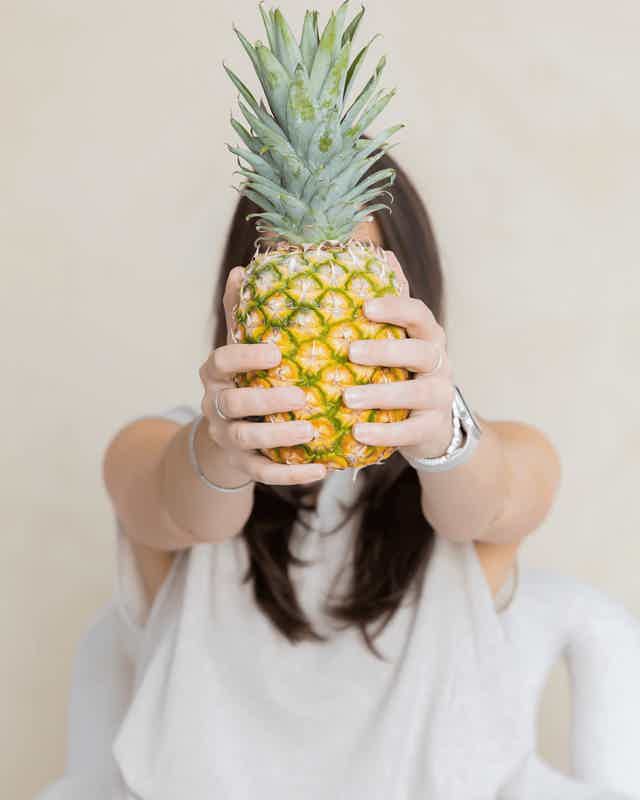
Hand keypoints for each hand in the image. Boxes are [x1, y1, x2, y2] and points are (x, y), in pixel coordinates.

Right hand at [198, 267, 326, 485]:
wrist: (225, 438)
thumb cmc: (243, 381)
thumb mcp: (239, 348)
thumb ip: (240, 314)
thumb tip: (241, 268)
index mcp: (217, 374)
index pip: (221, 361)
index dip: (245, 357)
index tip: (276, 352)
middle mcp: (216, 405)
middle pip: (233, 403)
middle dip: (265, 400)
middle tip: (302, 396)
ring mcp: (227, 438)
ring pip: (246, 438)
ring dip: (279, 437)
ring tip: (313, 431)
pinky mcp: (243, 466)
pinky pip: (264, 473)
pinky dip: (291, 474)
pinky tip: (322, 470)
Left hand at [343, 252, 454, 460]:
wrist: (432, 425)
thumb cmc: (402, 373)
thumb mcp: (398, 340)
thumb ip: (390, 303)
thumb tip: (381, 253)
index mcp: (427, 336)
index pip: (419, 315)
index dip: (396, 308)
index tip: (365, 306)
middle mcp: (439, 363)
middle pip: (421, 352)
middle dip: (387, 350)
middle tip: (351, 352)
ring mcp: (440, 397)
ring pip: (417, 392)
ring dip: (382, 395)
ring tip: (348, 399)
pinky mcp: (432, 428)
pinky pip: (411, 431)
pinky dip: (385, 433)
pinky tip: (358, 433)